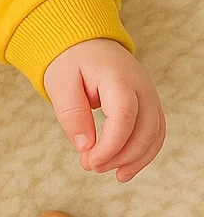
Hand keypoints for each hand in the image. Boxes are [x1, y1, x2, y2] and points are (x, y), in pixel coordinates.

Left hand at [43, 39, 164, 182]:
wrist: (85, 42)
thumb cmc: (70, 61)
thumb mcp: (60, 84)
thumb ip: (72, 114)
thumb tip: (85, 147)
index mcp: (118, 77)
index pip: (124, 117)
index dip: (110, 146)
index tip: (89, 162)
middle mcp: (142, 85)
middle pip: (145, 129)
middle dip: (120, 156)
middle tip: (91, 167)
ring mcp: (149, 94)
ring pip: (155, 134)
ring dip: (136, 159)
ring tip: (111, 174)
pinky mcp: (149, 103)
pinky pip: (155, 132)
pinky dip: (144, 153)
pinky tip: (125, 169)